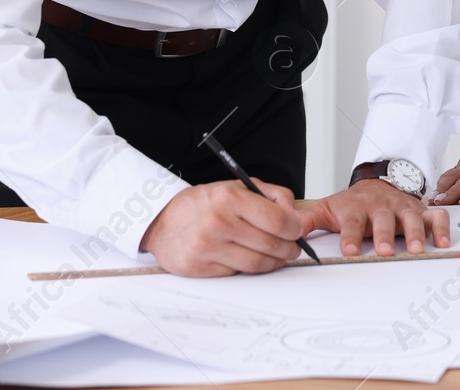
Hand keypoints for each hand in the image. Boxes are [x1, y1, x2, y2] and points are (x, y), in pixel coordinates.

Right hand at [139, 180, 304, 276]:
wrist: (162, 221)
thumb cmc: (204, 204)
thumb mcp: (237, 187)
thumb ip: (271, 196)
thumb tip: (295, 218)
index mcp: (229, 198)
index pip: (278, 221)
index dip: (295, 229)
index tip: (297, 231)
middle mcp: (218, 222)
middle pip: (271, 245)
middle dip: (289, 248)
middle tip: (292, 248)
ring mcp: (207, 247)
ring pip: (257, 264)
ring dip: (274, 263)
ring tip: (277, 257)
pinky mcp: (199, 268)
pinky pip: (237, 273)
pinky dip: (250, 269)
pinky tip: (251, 259)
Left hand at [300, 179, 450, 256]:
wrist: (374, 184)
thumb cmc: (350, 204)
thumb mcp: (327, 209)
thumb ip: (308, 221)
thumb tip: (288, 233)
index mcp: (356, 208)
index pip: (352, 222)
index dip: (350, 236)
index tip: (349, 251)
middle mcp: (381, 207)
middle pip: (384, 219)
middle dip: (385, 235)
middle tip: (384, 250)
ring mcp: (403, 208)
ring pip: (411, 217)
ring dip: (415, 233)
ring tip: (416, 249)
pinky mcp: (420, 210)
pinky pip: (436, 216)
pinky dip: (442, 228)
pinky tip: (443, 243)